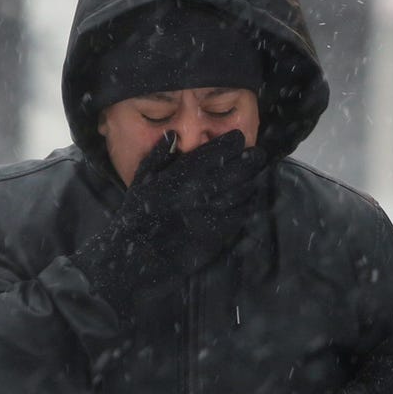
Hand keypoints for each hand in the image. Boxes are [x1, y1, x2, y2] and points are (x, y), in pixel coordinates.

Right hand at [72, 130, 265, 318]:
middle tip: (257, 154)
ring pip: (241, 192)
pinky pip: (239, 215)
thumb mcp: (141, 181)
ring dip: (250, 180)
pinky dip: (247, 204)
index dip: (229, 143)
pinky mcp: (216, 234)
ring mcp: (209, 214)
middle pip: (235, 170)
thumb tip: (173, 135)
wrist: (136, 258)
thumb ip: (158, 156)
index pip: (213, 153)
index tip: (237, 138)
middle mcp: (197, 192)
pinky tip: (249, 198)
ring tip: (254, 174)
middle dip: (249, 159)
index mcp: (178, 176)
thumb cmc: (135, 217)